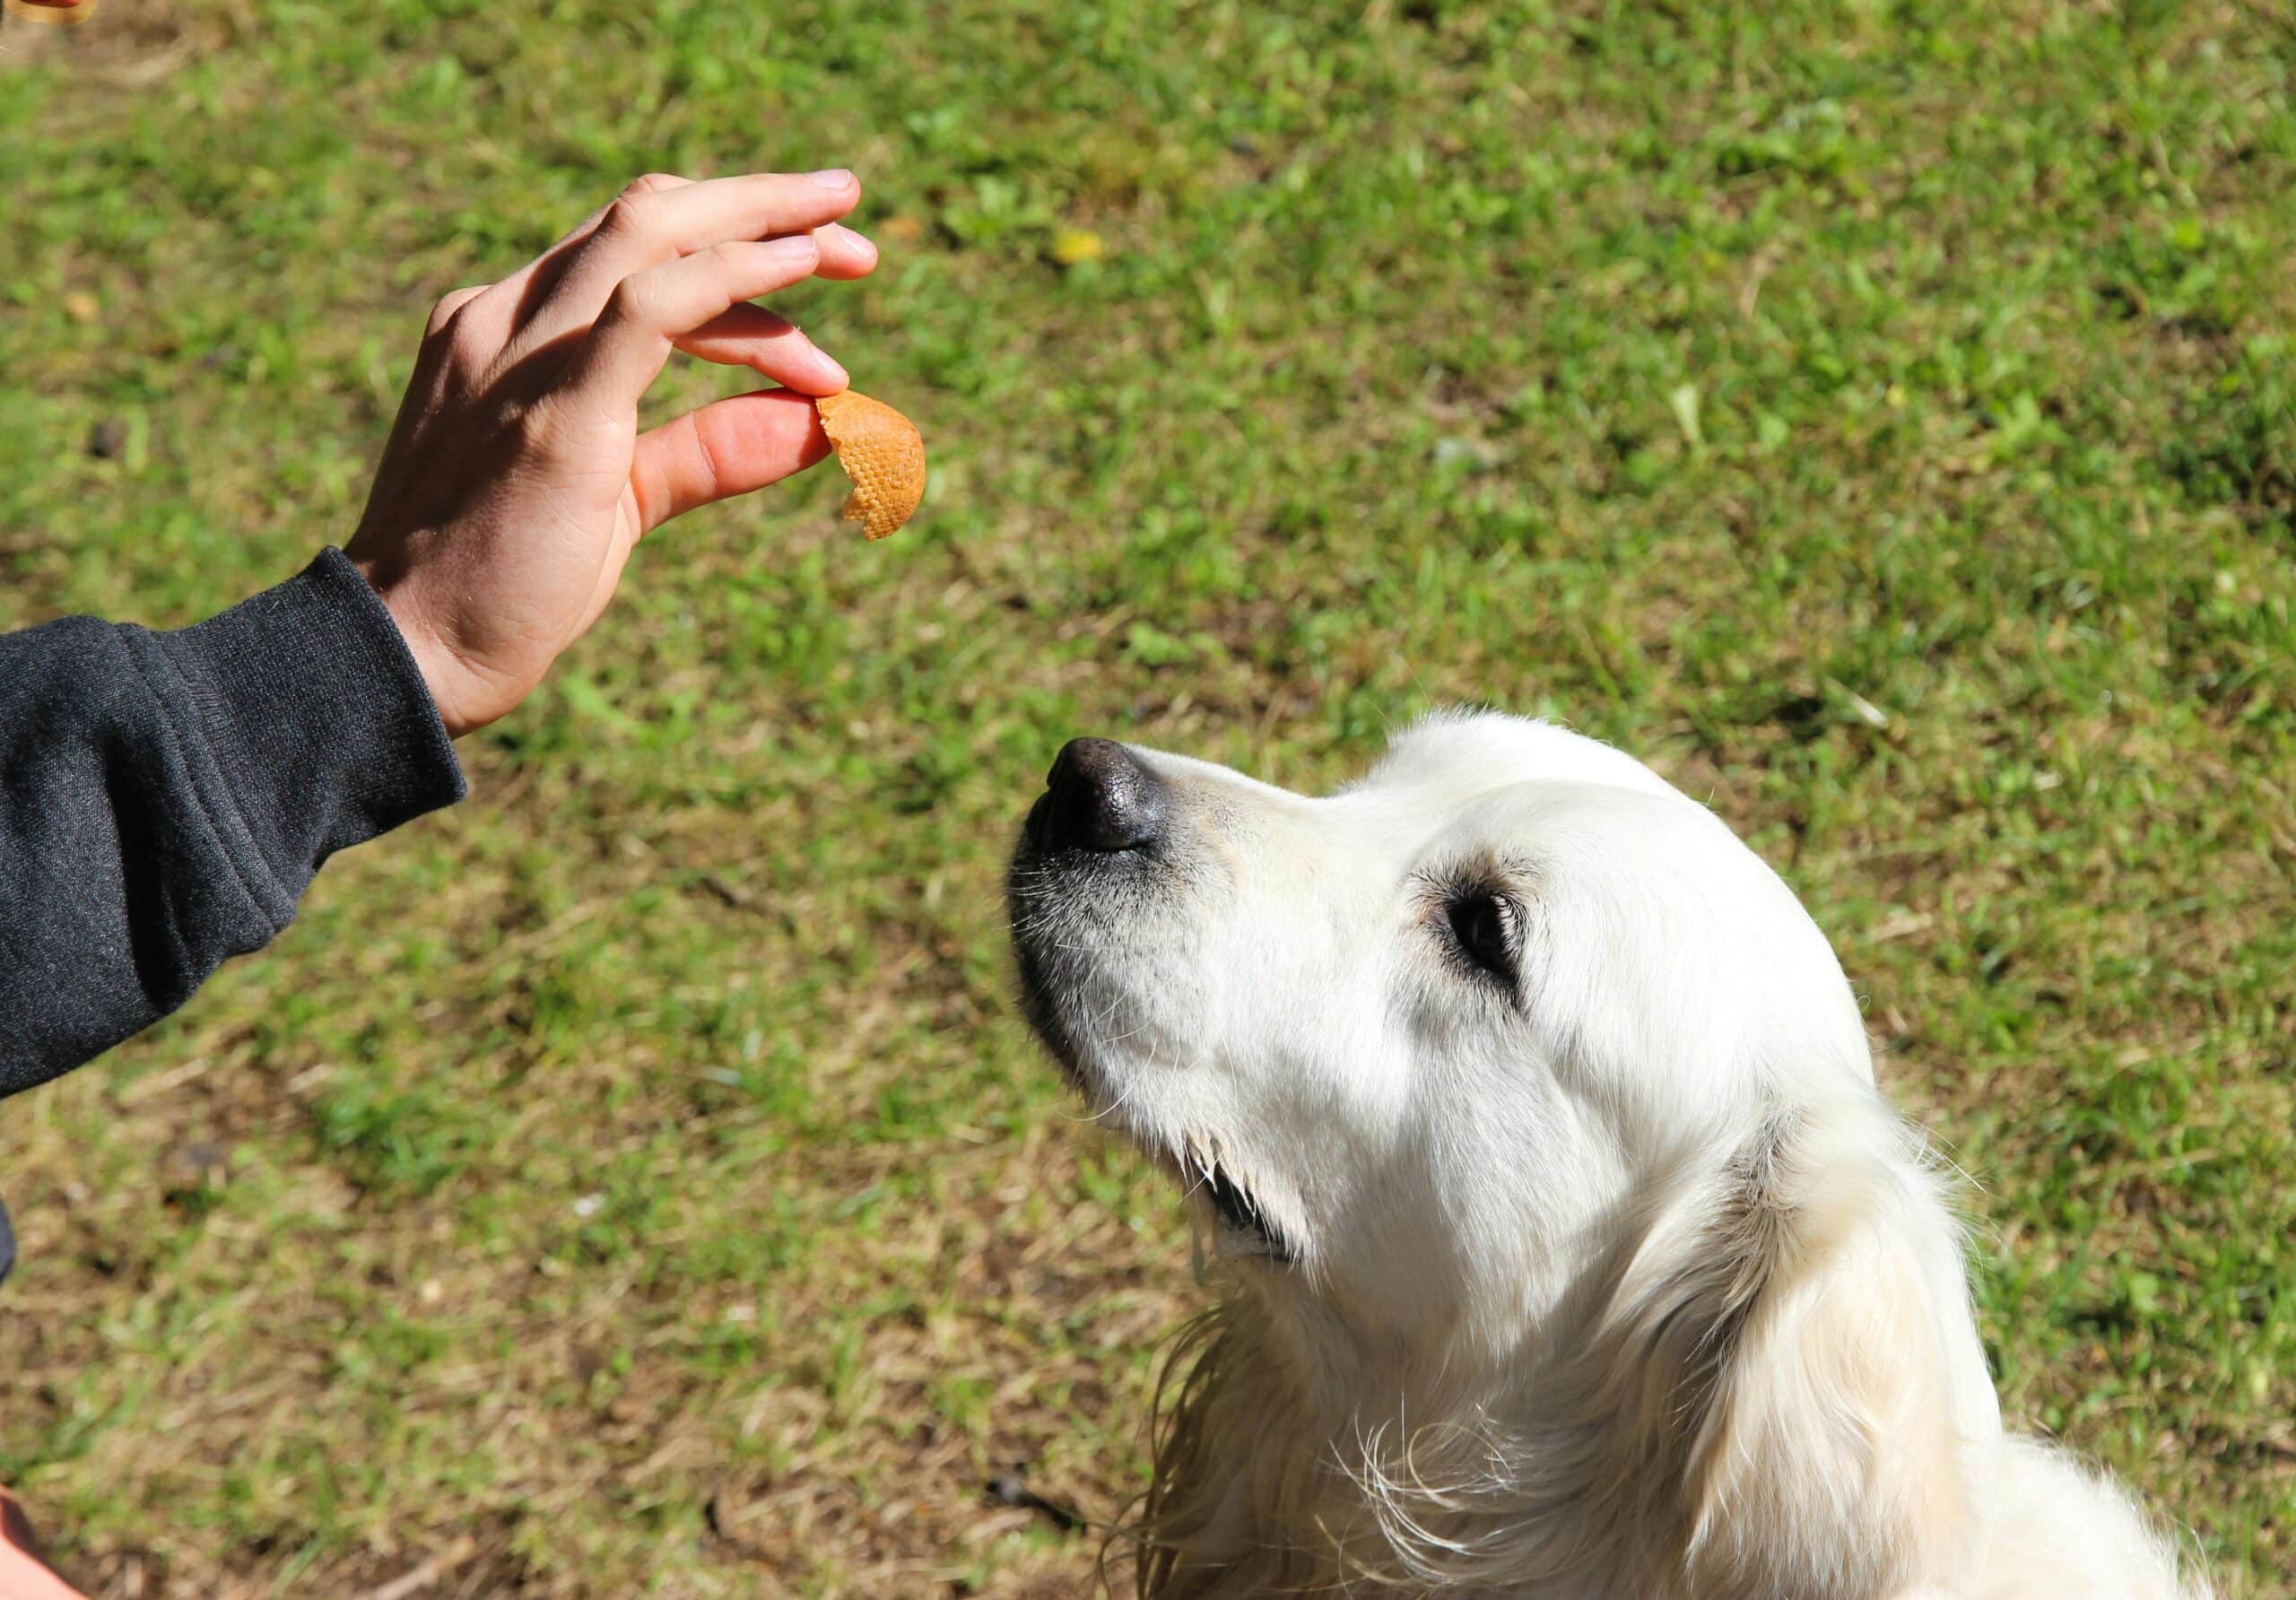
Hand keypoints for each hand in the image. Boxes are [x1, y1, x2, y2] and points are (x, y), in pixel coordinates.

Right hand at [346, 170, 875, 735]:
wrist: (409, 655)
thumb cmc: (504, 587)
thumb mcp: (622, 498)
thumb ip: (710, 452)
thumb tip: (821, 427)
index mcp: (505, 330)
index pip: (628, 248)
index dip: (730, 243)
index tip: (814, 274)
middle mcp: (504, 319)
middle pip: (648, 215)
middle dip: (761, 209)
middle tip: (855, 235)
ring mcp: (520, 354)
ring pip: (653, 233)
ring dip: (765, 229)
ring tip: (852, 251)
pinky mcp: (557, 410)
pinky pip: (655, 305)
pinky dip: (737, 278)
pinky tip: (799, 280)